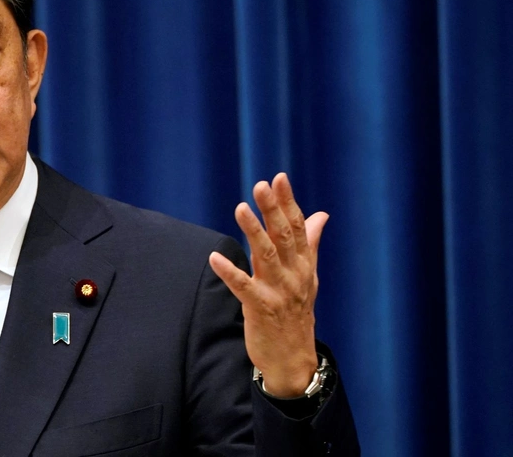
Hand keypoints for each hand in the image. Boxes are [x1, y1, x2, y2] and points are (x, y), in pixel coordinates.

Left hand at [208, 173, 324, 397]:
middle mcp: (294, 275)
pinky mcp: (261, 308)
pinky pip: (243, 288)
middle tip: (261, 185)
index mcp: (303, 265)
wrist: (293, 358)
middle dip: (273, 209)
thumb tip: (320, 214)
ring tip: (241, 208)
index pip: (297, 227)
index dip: (288, 202)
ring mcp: (279, 292)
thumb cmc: (297, 312)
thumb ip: (310, 243)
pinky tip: (215, 257)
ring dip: (253, 231)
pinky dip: (229, 272)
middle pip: (283, 236)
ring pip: (266, 256)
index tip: (279, 178)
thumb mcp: (308, 276)